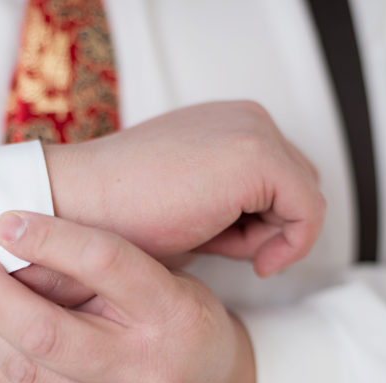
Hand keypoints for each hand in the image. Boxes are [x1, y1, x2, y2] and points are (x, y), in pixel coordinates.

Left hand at [0, 212, 256, 382]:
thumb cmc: (185, 325)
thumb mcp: (166, 280)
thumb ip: (100, 270)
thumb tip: (12, 249)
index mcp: (176, 315)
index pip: (105, 264)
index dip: (47, 238)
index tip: (3, 222)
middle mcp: (151, 373)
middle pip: (46, 333)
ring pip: (26, 373)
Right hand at [47, 100, 324, 277]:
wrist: (77, 206)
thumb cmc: (122, 218)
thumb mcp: (192, 207)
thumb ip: (233, 206)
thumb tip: (271, 235)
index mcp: (228, 124)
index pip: (280, 179)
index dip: (263, 223)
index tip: (230, 249)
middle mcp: (246, 118)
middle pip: (298, 187)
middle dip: (269, 227)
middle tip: (222, 248)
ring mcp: (254, 131)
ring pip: (303, 200)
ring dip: (270, 236)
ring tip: (218, 246)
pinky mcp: (257, 156)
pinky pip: (309, 211)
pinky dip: (292, 245)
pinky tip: (256, 262)